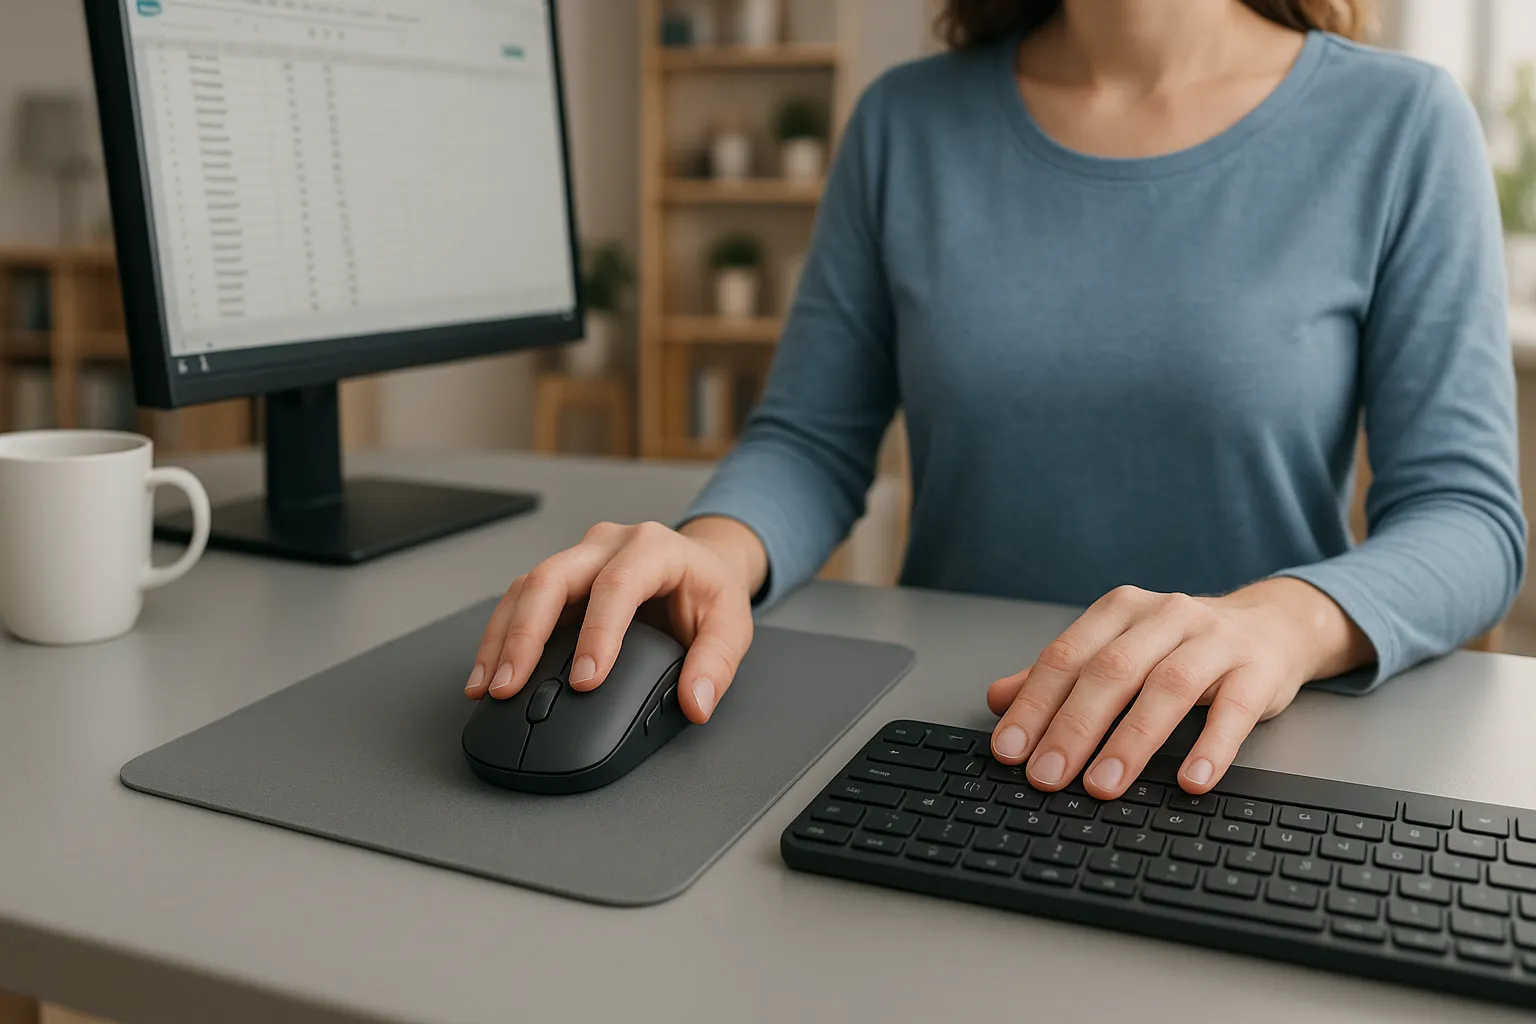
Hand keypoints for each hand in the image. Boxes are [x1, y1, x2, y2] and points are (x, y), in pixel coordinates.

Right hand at [464, 517, 765, 723]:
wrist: (701, 563)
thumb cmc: (709, 590)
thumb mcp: (732, 623)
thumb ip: (715, 664)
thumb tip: (694, 703)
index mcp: (653, 547)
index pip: (617, 585)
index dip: (597, 634)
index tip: (584, 682)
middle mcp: (607, 544)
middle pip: (552, 577)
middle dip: (526, 635)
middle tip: (511, 686)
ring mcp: (578, 557)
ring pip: (525, 587)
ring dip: (501, 639)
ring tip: (487, 688)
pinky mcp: (559, 578)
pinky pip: (518, 600)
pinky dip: (499, 638)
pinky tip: (487, 674)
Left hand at [986, 578, 1372, 798]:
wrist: (1271, 624)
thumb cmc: (1180, 645)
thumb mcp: (1118, 648)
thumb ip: (1062, 675)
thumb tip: (996, 700)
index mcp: (1119, 611)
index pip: (1066, 657)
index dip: (1034, 704)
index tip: (1010, 749)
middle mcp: (1164, 616)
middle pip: (1110, 673)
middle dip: (1073, 728)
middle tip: (1047, 776)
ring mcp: (1214, 640)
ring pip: (1167, 688)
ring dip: (1131, 741)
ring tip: (1104, 785)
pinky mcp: (1258, 670)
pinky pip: (1234, 710)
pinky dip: (1212, 747)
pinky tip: (1192, 780)